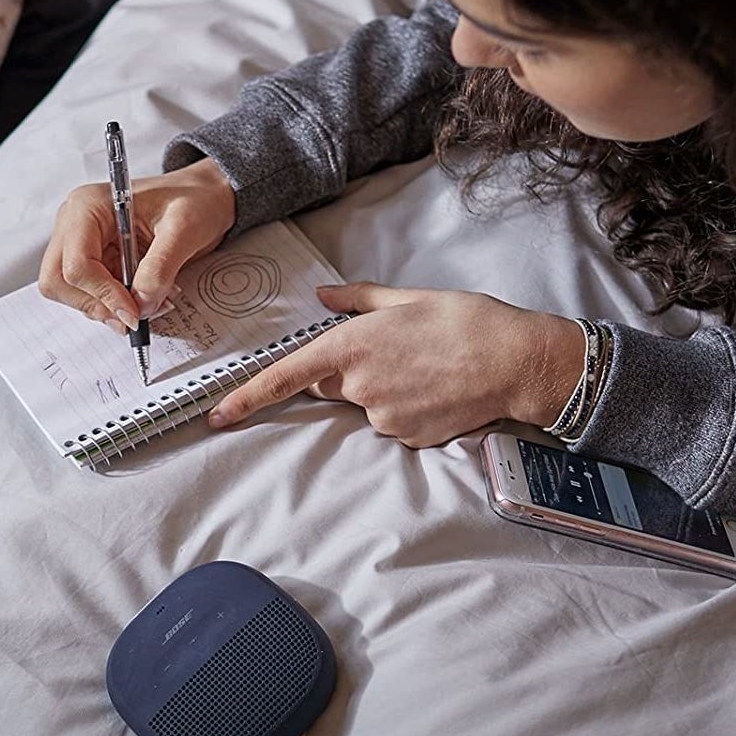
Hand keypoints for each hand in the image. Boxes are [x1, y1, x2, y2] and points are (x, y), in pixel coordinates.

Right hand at [38, 157, 235, 331]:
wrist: (204, 199)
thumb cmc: (193, 200)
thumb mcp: (183, 229)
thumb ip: (160, 268)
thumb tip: (141, 304)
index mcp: (89, 206)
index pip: (76, 264)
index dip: (104, 296)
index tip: (135, 313)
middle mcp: (76, 224)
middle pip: (58, 282)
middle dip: (96, 305)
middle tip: (134, 315)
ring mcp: (82, 244)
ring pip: (72, 294)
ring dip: (108, 309)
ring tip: (151, 301)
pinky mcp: (95, 262)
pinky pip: (92, 296)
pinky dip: (116, 306)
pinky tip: (145, 296)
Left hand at [207, 283, 585, 445]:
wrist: (519, 362)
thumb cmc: (466, 321)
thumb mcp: (408, 298)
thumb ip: (357, 300)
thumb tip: (321, 297)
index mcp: (352, 346)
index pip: (285, 376)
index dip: (246, 397)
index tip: (216, 415)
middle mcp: (359, 386)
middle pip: (331, 385)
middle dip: (349, 370)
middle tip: (398, 350)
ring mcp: (383, 417)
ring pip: (364, 405)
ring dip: (382, 388)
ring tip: (427, 366)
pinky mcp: (407, 438)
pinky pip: (391, 423)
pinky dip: (406, 407)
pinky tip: (437, 389)